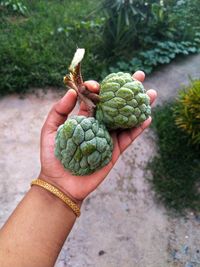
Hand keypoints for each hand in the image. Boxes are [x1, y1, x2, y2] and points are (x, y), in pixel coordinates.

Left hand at [39, 71, 156, 203]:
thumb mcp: (50, 130)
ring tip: (151, 93)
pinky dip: (138, 128)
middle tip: (139, 76)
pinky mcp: (115, 151)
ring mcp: (108, 137)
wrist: (61, 182)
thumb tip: (72, 92)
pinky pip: (128, 138)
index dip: (98, 88)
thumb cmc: (53, 156)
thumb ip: (58, 110)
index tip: (97, 83)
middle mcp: (99, 125)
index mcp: (84, 118)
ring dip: (139, 107)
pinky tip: (147, 117)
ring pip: (126, 119)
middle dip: (127, 90)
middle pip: (115, 105)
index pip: (95, 98)